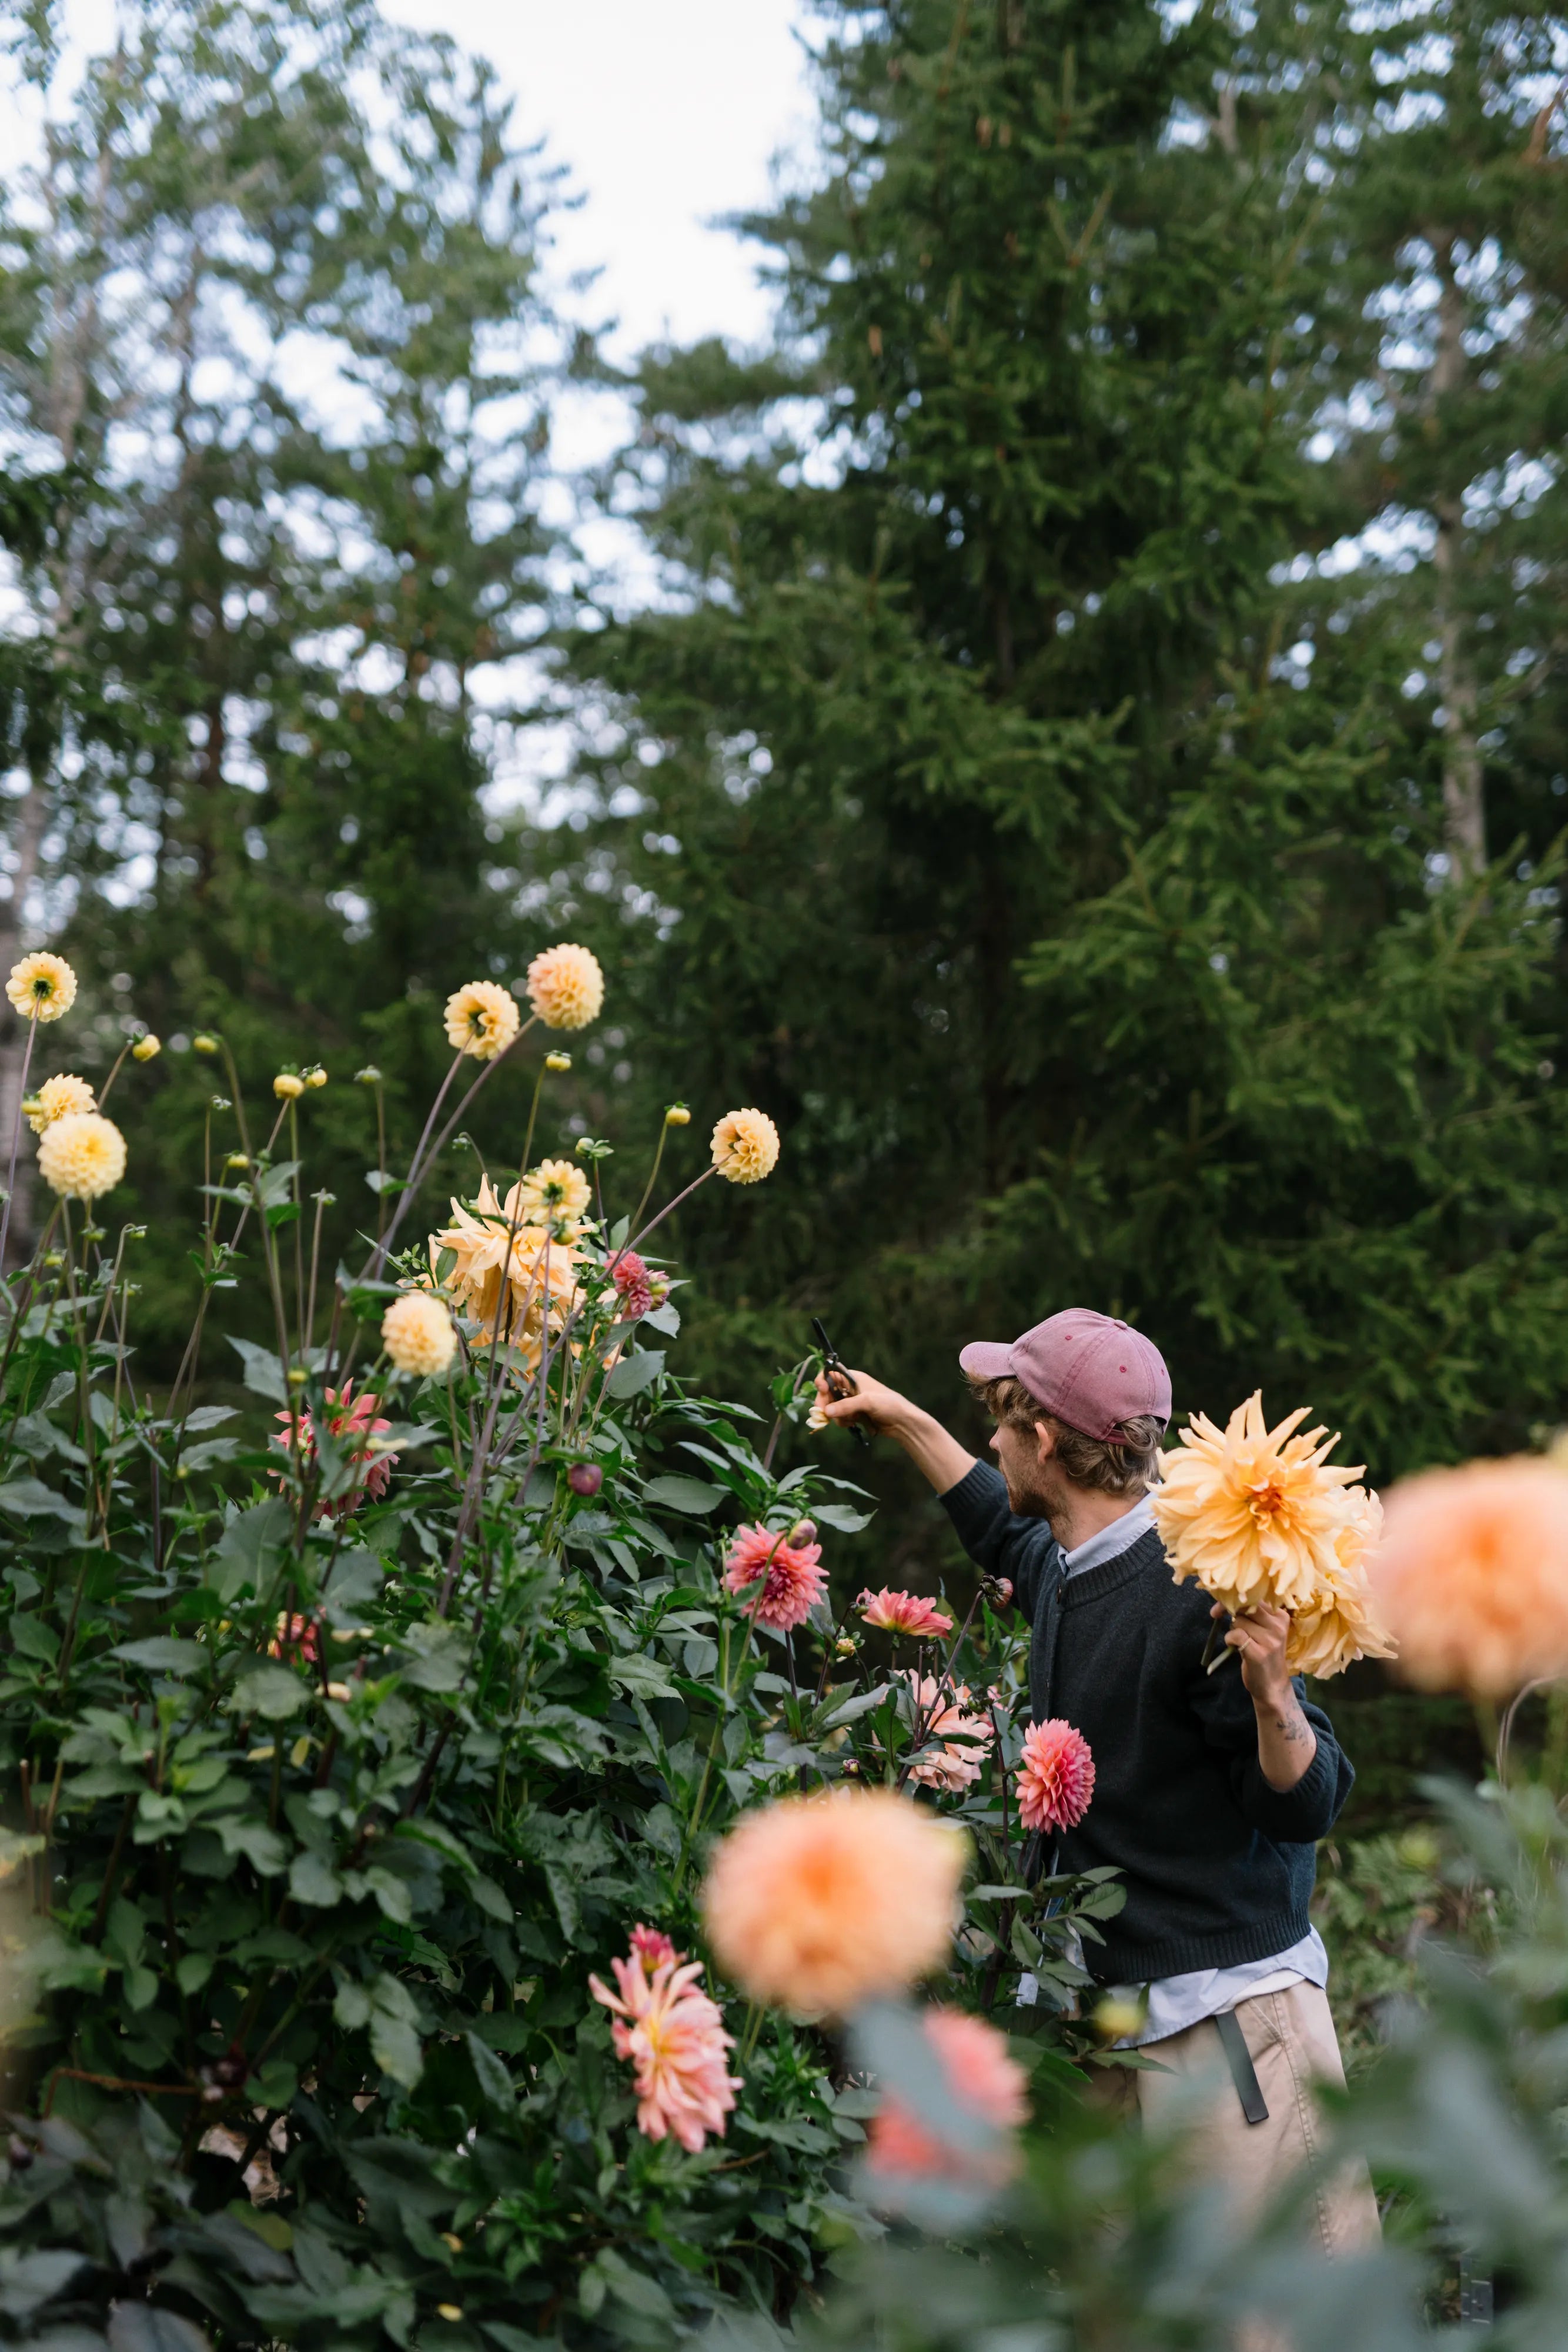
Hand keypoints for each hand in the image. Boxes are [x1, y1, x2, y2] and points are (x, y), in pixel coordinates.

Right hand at [813, 1367, 911, 1435]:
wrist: (902, 1421)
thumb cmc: (888, 1404)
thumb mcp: (867, 1402)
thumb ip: (845, 1406)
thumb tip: (826, 1412)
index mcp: (853, 1378)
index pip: (831, 1374)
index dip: (823, 1380)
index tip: (822, 1390)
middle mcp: (850, 1388)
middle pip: (828, 1393)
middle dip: (826, 1403)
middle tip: (824, 1414)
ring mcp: (852, 1402)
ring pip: (833, 1407)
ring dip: (837, 1415)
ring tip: (850, 1420)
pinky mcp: (855, 1414)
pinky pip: (841, 1417)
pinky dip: (843, 1421)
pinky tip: (853, 1424)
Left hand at [1215, 1601, 1317, 1791]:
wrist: (1271, 1685)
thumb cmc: (1262, 1653)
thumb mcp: (1262, 1630)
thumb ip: (1248, 1613)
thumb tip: (1220, 1603)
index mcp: (1281, 1616)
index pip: (1255, 1595)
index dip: (1234, 1597)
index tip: (1221, 1603)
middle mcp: (1278, 1626)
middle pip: (1246, 1605)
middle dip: (1228, 1609)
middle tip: (1217, 1615)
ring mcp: (1271, 1640)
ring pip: (1238, 1620)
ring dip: (1232, 1629)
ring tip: (1241, 1641)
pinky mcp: (1260, 1653)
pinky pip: (1236, 1635)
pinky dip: (1229, 1639)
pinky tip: (1235, 1648)